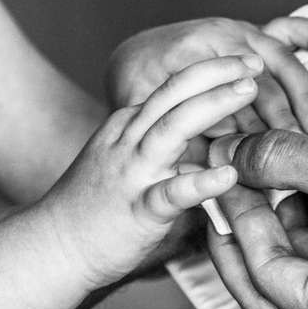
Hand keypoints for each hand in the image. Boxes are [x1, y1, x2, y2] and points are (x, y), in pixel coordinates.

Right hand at [40, 56, 258, 285]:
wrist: (53, 248)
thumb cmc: (92, 210)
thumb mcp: (124, 162)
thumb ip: (161, 148)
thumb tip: (209, 144)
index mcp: (127, 127)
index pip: (171, 87)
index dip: (208, 69)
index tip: (243, 60)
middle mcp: (128, 141)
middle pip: (173, 93)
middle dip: (215, 71)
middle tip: (254, 61)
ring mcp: (131, 173)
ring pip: (173, 127)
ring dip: (213, 104)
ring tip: (248, 90)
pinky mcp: (137, 211)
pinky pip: (171, 193)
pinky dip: (200, 182)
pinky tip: (228, 175)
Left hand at [108, 16, 307, 137]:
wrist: (137, 58)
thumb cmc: (140, 90)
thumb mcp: (147, 113)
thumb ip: (174, 135)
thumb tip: (205, 170)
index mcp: (188, 52)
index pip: (226, 91)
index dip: (246, 126)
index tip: (263, 156)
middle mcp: (218, 34)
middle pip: (259, 77)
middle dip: (281, 115)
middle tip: (297, 148)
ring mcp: (241, 30)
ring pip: (281, 57)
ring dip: (302, 93)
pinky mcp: (257, 31)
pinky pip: (292, 28)